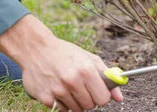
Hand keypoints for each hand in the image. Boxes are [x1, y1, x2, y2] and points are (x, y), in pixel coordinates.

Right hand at [0, 15, 123, 110]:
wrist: (37, 49)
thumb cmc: (65, 53)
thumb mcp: (88, 58)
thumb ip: (106, 76)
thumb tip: (120, 97)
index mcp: (86, 69)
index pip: (103, 98)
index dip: (102, 96)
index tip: (98, 91)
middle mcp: (73, 81)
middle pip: (90, 106)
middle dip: (89, 99)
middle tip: (82, 87)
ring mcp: (58, 91)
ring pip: (77, 110)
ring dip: (76, 101)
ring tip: (70, 87)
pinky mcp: (46, 98)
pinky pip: (62, 110)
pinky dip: (63, 103)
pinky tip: (59, 89)